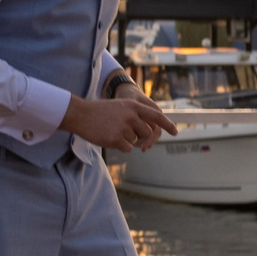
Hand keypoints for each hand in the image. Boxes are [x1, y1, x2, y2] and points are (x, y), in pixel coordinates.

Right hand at [62, 90, 179, 151]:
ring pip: (136, 142)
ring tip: (113, 131)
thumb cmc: (100, 112)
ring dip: (127, 140)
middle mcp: (132, 116)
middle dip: (140, 137)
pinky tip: (108, 137)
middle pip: (147, 133)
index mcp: (134, 106)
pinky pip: (126, 149)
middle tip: (125, 132)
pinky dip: (119, 146)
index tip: (175, 132)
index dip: (167, 125)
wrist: (81, 114)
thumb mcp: (121, 107)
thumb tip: (148, 133)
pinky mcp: (116, 140)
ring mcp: (125, 128)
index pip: (157, 116)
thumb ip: (136, 116)